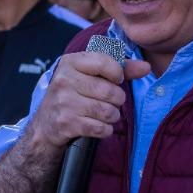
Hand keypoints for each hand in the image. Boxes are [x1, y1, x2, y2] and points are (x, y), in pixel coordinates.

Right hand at [23, 53, 151, 152]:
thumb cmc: (74, 95)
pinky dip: (106, 130)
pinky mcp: (66, 123)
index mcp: (70, 62)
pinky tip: (100, 126)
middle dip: (117, 100)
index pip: (104, 62)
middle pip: (110, 91)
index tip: (116, 80)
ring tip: (106, 114)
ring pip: (108, 111)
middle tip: (111, 102)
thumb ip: (120, 69)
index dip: (118, 74)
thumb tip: (146, 67)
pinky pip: (101, 128)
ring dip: (113, 116)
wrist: (46, 124)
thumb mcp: (90, 76)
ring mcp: (64, 102)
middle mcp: (64, 80)